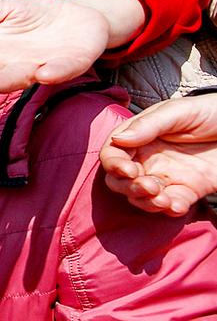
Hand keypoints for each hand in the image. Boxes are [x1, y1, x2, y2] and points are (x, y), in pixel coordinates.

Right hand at [100, 94, 216, 214]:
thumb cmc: (212, 111)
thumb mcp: (179, 111)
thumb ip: (148, 125)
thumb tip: (119, 140)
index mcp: (141, 137)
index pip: (113, 154)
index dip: (114, 164)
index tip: (128, 170)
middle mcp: (149, 158)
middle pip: (120, 181)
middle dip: (129, 188)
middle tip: (148, 186)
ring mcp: (167, 176)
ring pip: (141, 197)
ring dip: (146, 202)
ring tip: (162, 199)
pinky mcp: (188, 190)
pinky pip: (171, 205)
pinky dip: (170, 209)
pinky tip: (177, 205)